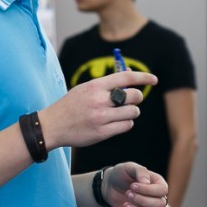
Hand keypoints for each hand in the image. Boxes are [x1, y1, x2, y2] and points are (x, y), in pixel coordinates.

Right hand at [39, 71, 156, 148]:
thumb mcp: (86, 88)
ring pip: (133, 112)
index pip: (126, 77)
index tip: (154, 79)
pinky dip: (126, 124)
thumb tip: (130, 73)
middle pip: (134, 96)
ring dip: (132, 112)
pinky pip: (126, 126)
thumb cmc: (71, 105)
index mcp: (95, 86)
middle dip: (137, 98)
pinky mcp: (102, 133)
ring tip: (122, 113)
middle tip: (132, 101)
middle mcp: (99, 100)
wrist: (52, 126)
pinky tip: (117, 122)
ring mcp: (101, 117)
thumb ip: (107, 83)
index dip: (144, 77)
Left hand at [103, 162, 169, 206]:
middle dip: (142, 201)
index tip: (132, 186)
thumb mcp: (129, 167)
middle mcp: (158, 196)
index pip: (162, 190)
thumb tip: (147, 182)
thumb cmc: (121, 174)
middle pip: (160, 204)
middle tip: (127, 193)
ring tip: (125, 205)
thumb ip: (140, 171)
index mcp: (158, 182)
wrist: (110, 186)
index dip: (148, 190)